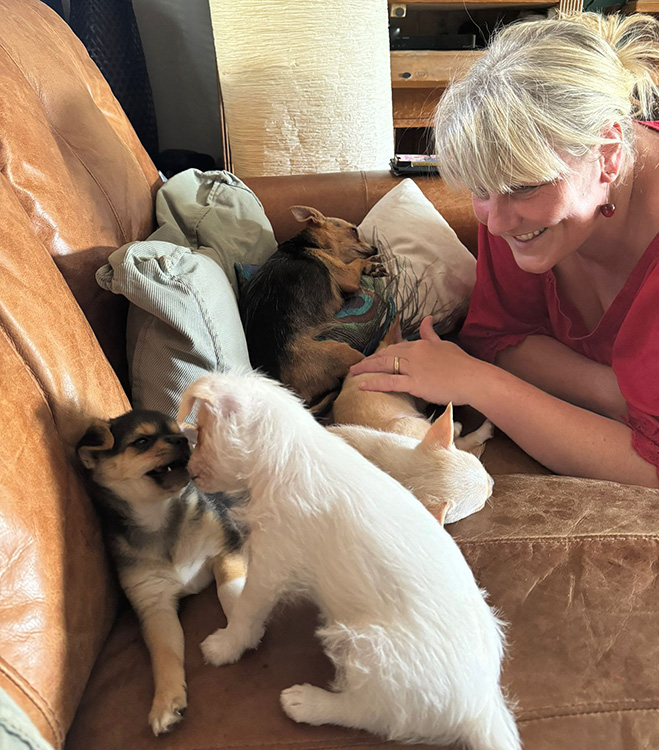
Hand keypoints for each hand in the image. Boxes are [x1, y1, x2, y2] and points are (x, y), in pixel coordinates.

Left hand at [349, 316, 484, 405]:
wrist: (472, 379)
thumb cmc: (461, 364)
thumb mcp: (444, 344)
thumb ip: (431, 333)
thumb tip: (426, 318)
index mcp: (420, 344)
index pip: (396, 346)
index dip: (381, 352)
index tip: (372, 358)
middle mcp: (413, 353)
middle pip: (385, 354)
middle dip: (369, 360)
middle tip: (355, 366)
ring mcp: (413, 368)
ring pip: (384, 365)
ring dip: (366, 368)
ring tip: (353, 373)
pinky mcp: (415, 384)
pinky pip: (389, 382)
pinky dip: (374, 382)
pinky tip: (362, 385)